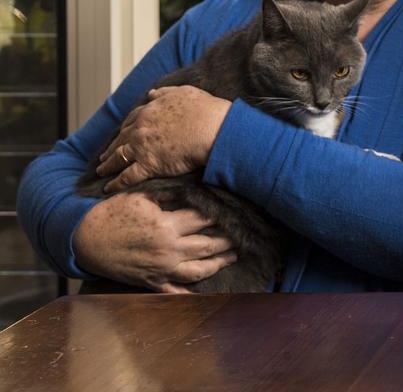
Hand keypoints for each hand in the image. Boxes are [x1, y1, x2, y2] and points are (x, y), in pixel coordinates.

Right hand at [72, 192, 236, 292]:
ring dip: (218, 264)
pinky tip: (206, 292)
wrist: (83, 239)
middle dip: (227, 240)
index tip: (233, 209)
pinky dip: (191, 293)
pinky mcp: (151, 281)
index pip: (202, 219)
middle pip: (207, 246)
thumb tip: (189, 187)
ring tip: (232, 257)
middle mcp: (168, 250)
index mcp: (166, 226)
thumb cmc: (110, 214)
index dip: (219, 214)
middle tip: (242, 236)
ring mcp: (161, 269)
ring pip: (198, 270)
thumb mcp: (139, 197)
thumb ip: (167, 193)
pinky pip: (175, 291)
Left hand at [96, 85, 230, 193]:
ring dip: (108, 165)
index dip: (125, 128)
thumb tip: (151, 92)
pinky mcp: (148, 165)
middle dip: (111, 148)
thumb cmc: (205, 110)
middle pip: (120, 139)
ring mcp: (141, 148)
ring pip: (118, 157)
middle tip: (105, 155)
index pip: (131, 120)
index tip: (121, 134)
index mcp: (149, 112)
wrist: (214, 129)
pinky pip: (127, 177)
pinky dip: (116, 183)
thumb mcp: (184, 92)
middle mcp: (140, 129)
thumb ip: (164, 93)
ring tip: (102, 171)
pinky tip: (109, 188)